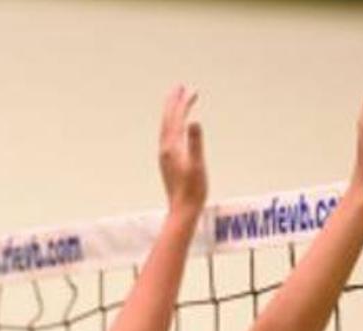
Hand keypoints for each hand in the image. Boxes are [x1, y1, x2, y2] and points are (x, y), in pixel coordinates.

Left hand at [158, 86, 206, 215]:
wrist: (182, 210)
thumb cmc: (192, 190)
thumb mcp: (197, 165)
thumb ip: (195, 142)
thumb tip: (194, 121)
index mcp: (171, 147)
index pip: (176, 118)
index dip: (182, 103)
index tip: (187, 89)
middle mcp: (165, 149)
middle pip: (168, 120)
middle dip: (174, 103)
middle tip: (180, 87)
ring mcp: (165, 156)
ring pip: (168, 129)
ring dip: (174, 114)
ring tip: (181, 103)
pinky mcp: (168, 163)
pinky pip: (169, 138)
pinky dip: (174, 127)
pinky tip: (178, 130)